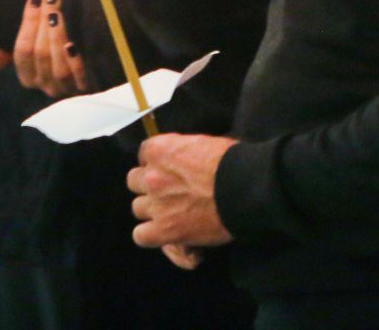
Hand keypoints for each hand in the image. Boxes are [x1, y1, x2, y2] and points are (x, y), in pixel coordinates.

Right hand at [12, 0, 87, 97]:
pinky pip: (80, 77)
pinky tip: (75, 42)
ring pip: (56, 68)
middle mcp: (47, 84)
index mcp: (30, 75)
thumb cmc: (56, 41)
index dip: (27, 26)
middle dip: (42, 24)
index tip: (33, 0)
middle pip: (38, 56)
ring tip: (60, 11)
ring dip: (58, 36)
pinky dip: (76, 60)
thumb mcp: (29, 43)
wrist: (98, 47)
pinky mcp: (89, 88)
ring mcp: (68, 87)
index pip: (20, 53)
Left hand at [128, 135, 236, 251]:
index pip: (143, 155)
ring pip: (137, 208)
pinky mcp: (164, 230)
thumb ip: (182, 150)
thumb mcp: (202, 143)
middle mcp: (151, 175)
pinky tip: (164, 234)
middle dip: (149, 186)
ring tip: (171, 214)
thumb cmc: (231, 161)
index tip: (169, 170)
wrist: (244, 188)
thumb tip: (184, 157)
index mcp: (159, 149)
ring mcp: (156, 204)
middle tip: (169, 192)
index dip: (156, 164)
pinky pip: (141, 236)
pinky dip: (150, 236)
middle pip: (135, 182)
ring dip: (152, 211)